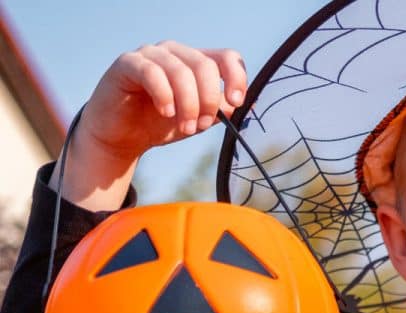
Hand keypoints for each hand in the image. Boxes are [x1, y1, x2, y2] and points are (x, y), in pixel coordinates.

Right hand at [51, 41, 247, 210]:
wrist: (123, 137)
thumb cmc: (160, 124)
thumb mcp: (198, 119)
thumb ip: (220, 109)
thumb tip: (252, 102)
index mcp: (196, 62)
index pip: (227, 57)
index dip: (236, 78)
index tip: (236, 102)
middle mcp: (175, 53)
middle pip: (205, 66)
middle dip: (208, 100)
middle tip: (201, 125)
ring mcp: (151, 54)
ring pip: (181, 71)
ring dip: (188, 104)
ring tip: (186, 127)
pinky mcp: (128, 63)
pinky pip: (152, 73)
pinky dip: (165, 95)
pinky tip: (166, 112)